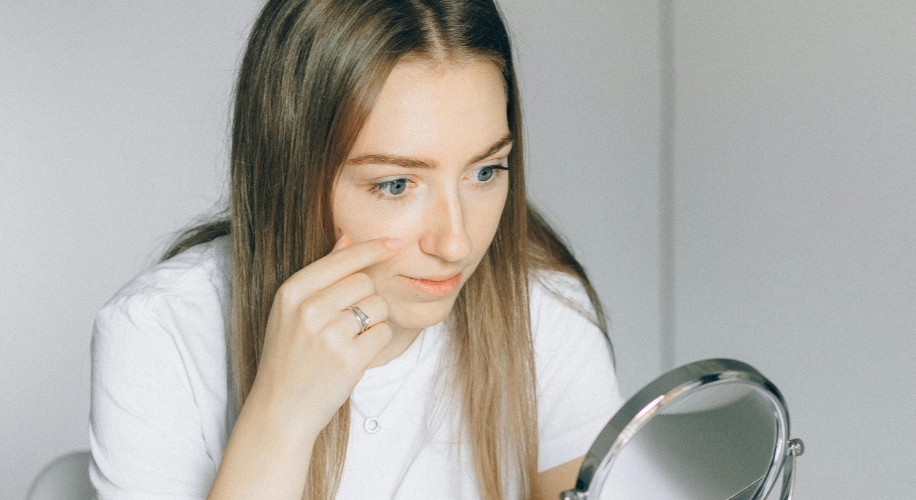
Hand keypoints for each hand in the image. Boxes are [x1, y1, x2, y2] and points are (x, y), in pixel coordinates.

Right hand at [249, 235, 401, 439]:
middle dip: (365, 299)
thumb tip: (348, 237)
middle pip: (365, 282)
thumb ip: (321, 274)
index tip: (395, 243)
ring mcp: (329, 335)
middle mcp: (309, 309)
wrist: (281, 408)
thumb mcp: (291, 310)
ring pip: (378, 306)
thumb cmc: (289, 355)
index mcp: (292, 292)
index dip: (373, 248)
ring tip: (347, 341)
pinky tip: (354, 356)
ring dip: (373, 322)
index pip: (343, 259)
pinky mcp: (349, 359)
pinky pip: (383, 333)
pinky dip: (376, 343)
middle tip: (346, 324)